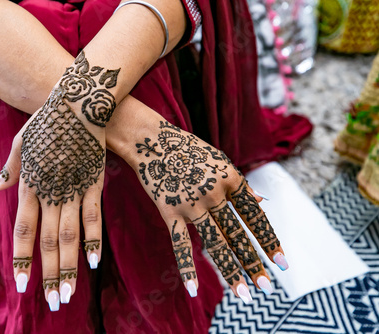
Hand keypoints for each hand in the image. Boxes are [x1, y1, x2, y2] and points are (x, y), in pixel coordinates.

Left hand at [0, 51, 119, 310]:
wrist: (79, 102)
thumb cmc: (47, 121)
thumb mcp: (21, 142)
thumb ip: (8, 170)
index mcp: (30, 184)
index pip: (23, 230)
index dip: (21, 259)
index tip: (22, 286)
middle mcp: (51, 192)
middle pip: (49, 240)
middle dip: (49, 275)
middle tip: (53, 303)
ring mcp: (75, 188)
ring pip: (71, 235)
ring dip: (70, 267)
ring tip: (69, 293)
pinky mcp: (94, 182)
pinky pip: (94, 216)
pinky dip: (93, 239)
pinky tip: (94, 263)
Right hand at [129, 120, 287, 301]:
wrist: (152, 140)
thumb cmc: (189, 150)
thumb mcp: (220, 160)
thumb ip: (240, 183)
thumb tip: (262, 200)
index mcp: (230, 178)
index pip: (254, 216)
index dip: (269, 240)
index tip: (282, 263)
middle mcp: (214, 193)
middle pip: (237, 234)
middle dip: (253, 262)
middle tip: (266, 287)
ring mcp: (191, 203)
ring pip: (214, 243)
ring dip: (230, 270)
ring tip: (243, 294)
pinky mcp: (169, 211)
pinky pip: (179, 243)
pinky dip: (186, 267)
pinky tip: (193, 289)